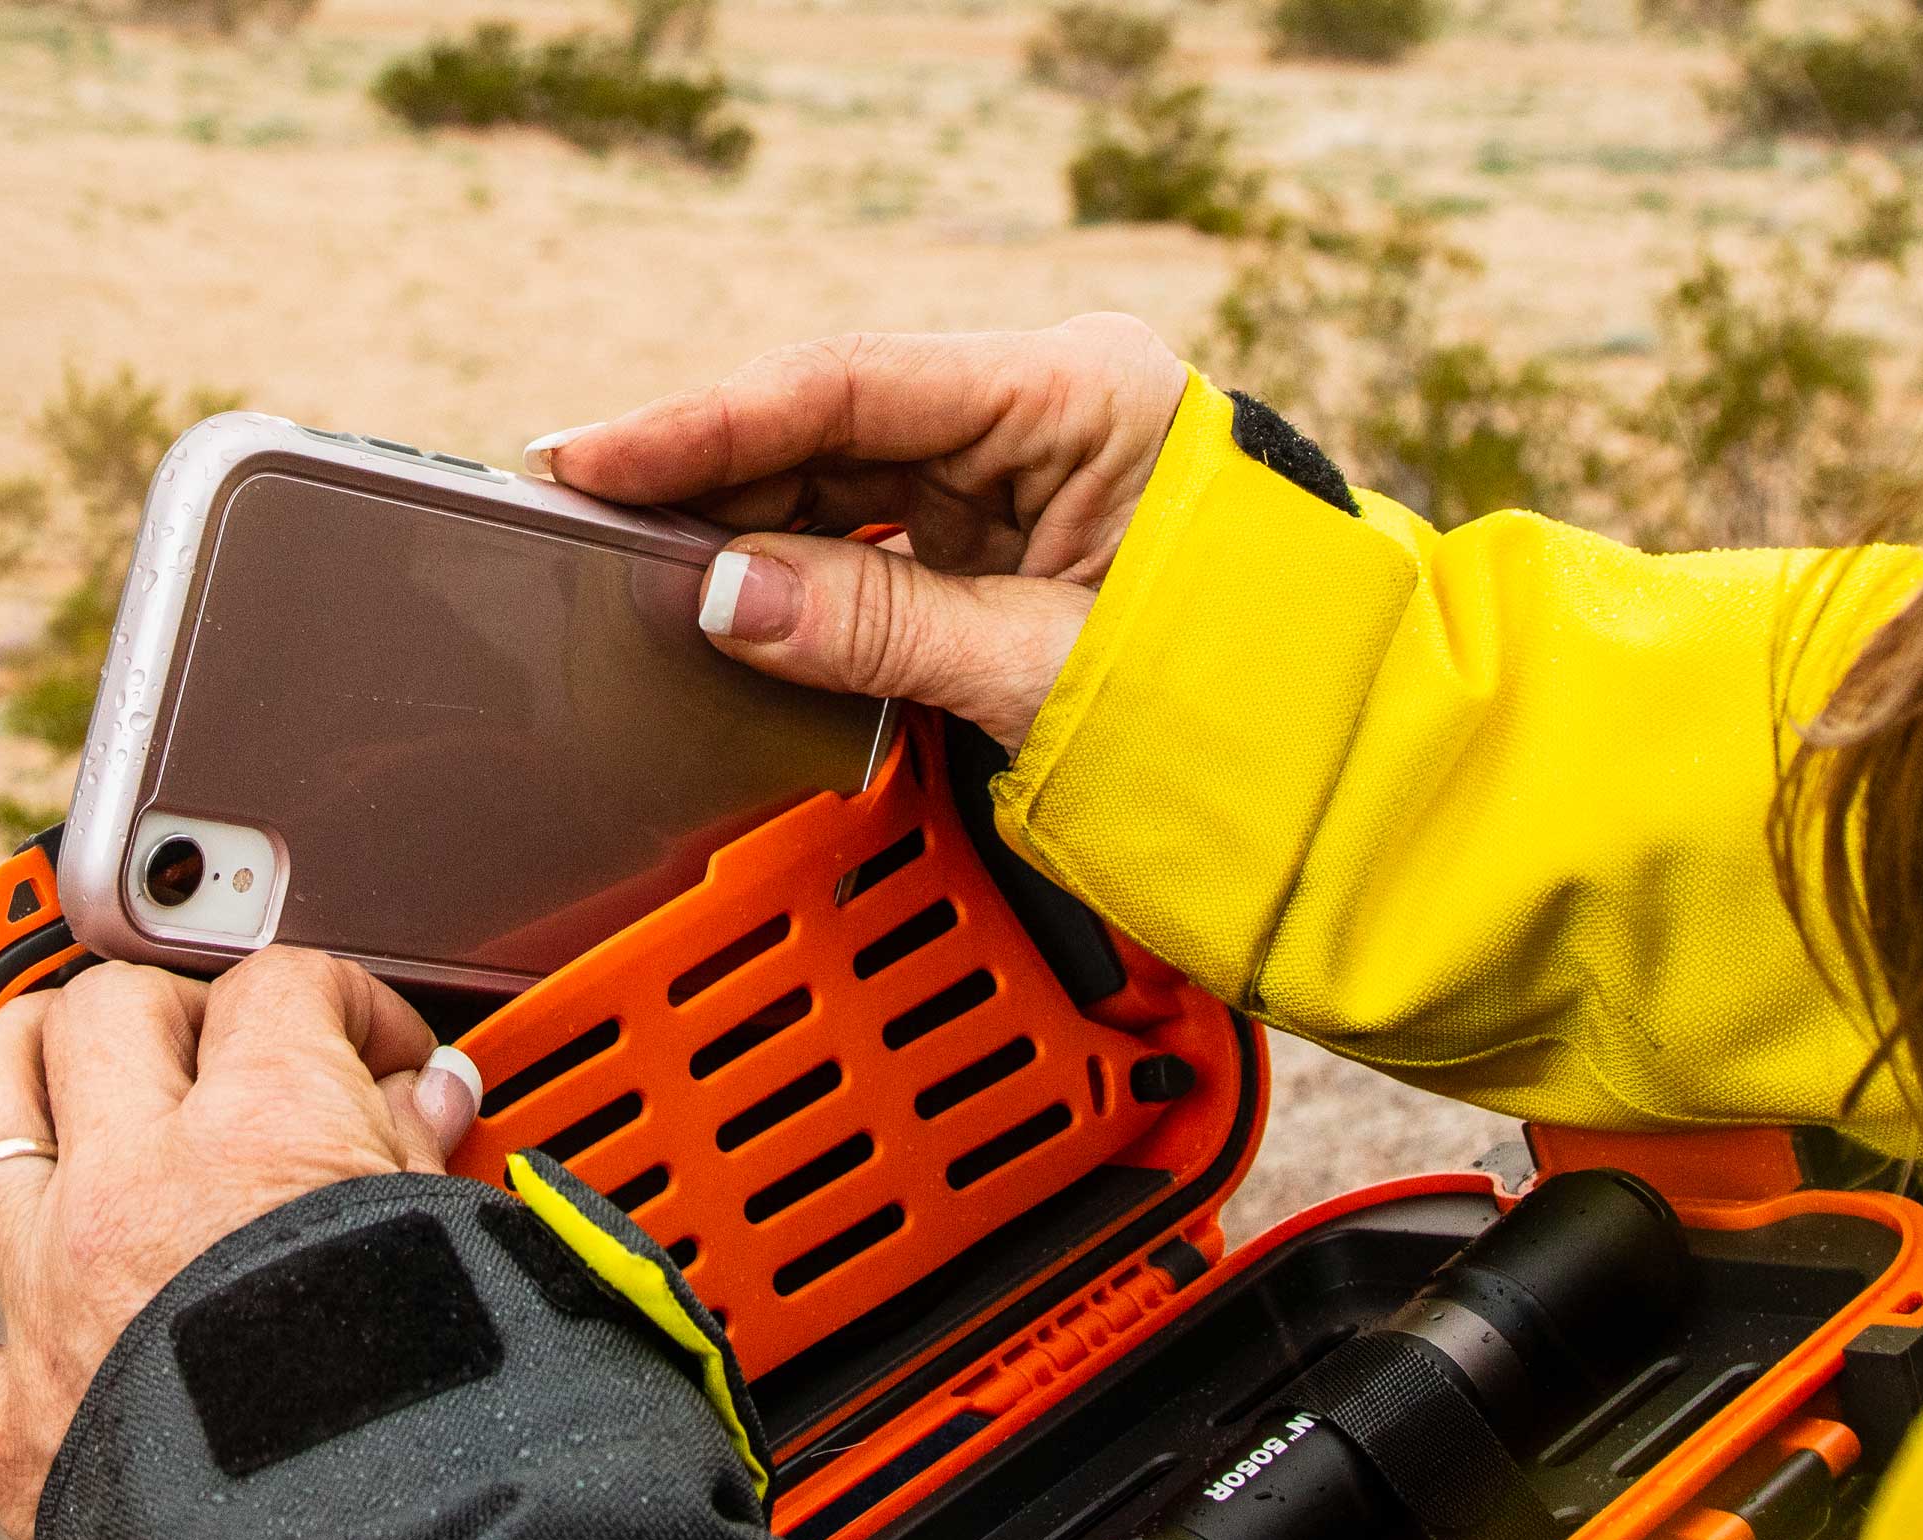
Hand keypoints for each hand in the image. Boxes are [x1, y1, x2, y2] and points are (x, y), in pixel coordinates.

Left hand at [0, 949, 480, 1539]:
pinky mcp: (6, 1416)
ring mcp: (51, 1292)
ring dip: (17, 1071)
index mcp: (266, 1133)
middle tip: (227, 1053)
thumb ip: (431, 1152)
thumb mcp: (472, 1252)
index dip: (344, 1002)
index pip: (282, 989)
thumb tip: (430, 1095)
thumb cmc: (436, 1423)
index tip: (383, 1053)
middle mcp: (134, 1187)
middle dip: (174, 1009)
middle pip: (106, 1012)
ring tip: (68, 1081)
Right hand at [528, 314, 1186, 754]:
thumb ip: (879, 627)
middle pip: (838, 425)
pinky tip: (743, 598)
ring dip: (754, 531)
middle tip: (592, 525)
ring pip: (851, 481)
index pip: (854, 381)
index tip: (596, 458)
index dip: (709, 422)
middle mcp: (1049, 414)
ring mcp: (1031, 474)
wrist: (1330, 775)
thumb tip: (726, 596)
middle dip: (714, 479)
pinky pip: (885, 537)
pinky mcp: (1017, 536)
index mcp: (1080, 397)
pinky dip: (813, 574)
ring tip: (646, 570)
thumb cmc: (1235, 702)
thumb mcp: (1041, 666)